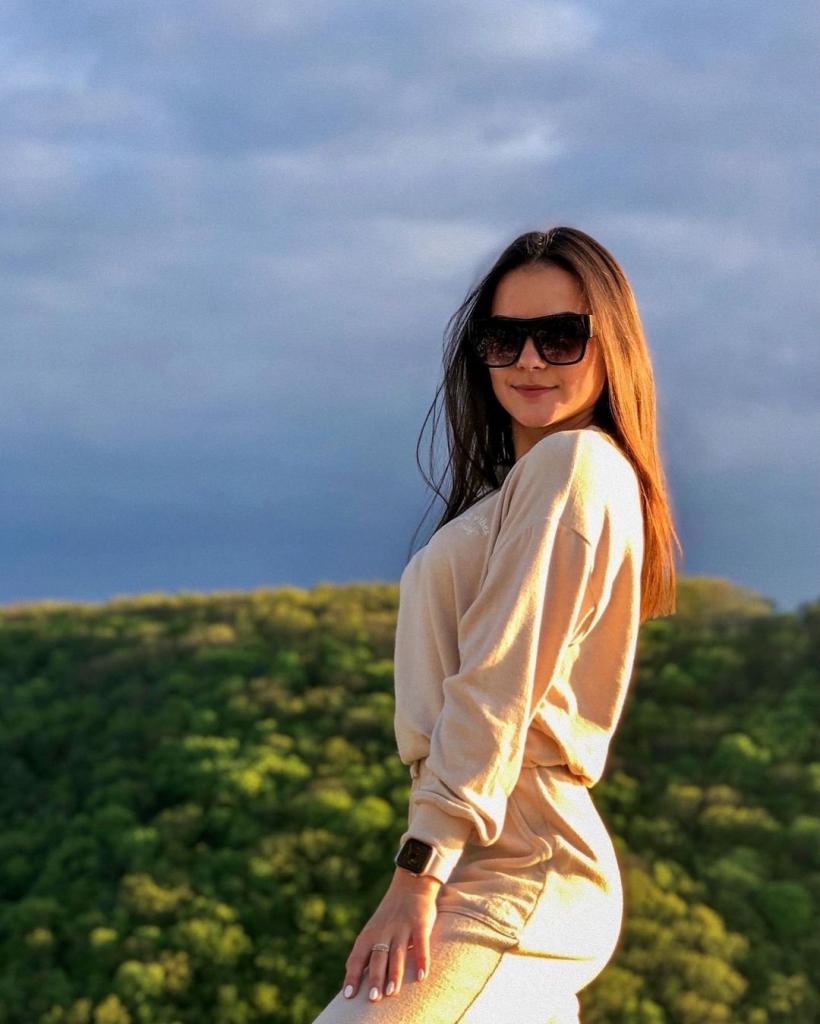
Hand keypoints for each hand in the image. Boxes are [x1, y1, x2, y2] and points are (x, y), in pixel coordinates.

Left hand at [341, 868, 441, 1001]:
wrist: (410, 885)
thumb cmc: (390, 915)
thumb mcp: (374, 930)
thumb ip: (366, 951)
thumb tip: (353, 976)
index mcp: (369, 935)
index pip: (357, 958)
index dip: (352, 976)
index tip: (348, 996)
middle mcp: (383, 932)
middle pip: (377, 958)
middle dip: (375, 978)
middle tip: (373, 999)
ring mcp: (402, 927)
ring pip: (397, 953)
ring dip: (394, 973)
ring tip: (392, 992)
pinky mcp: (420, 923)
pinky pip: (420, 943)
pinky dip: (421, 959)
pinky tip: (421, 976)